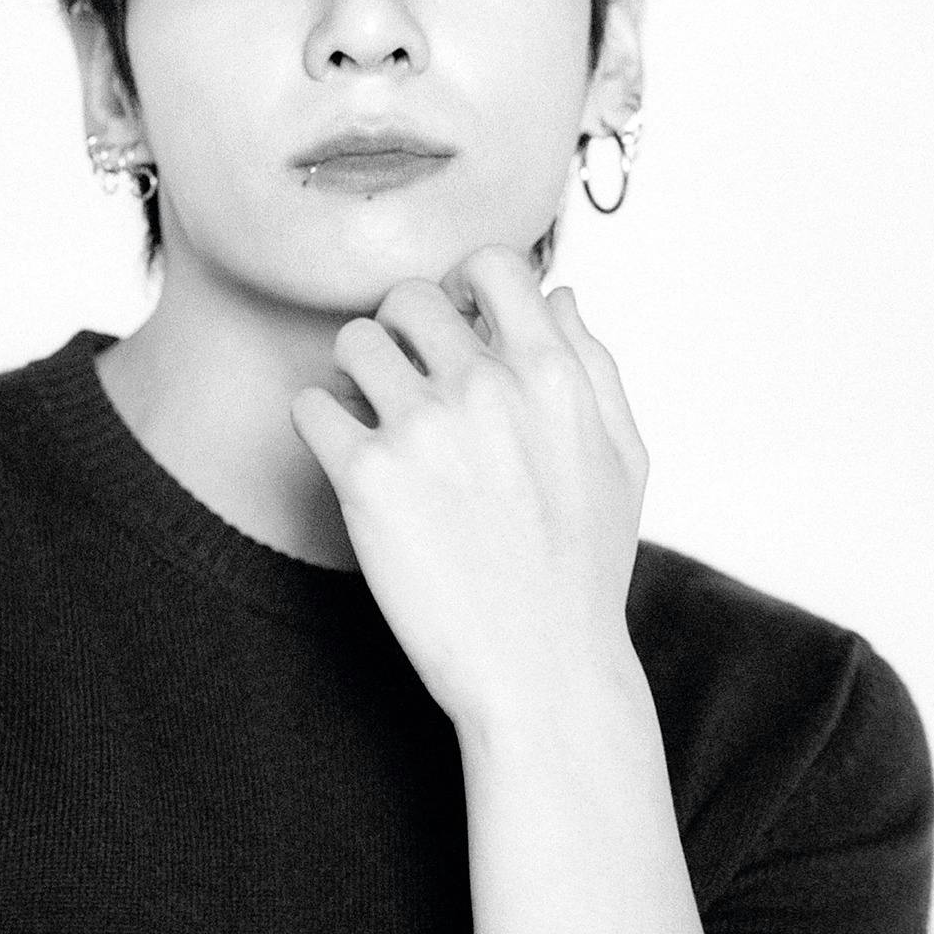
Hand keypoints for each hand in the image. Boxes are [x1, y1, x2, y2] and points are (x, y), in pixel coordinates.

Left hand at [289, 249, 649, 734]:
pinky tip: (348, 463)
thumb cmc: (585, 572)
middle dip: (403, 335)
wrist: (541, 670)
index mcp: (552, 373)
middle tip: (405, 386)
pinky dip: (320, 428)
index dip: (465, 288)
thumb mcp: (622, 460)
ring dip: (356, 376)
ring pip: (352, 341)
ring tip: (373, 423)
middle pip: (409, 297)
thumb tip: (561, 295)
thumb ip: (594, 367)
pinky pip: (310, 407)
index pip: (490, 263)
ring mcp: (423, 428)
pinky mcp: (366, 477)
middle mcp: (486, 386)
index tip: (457, 331)